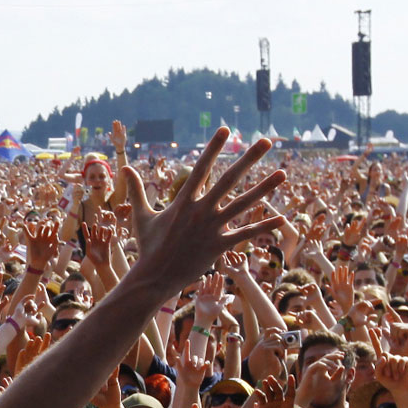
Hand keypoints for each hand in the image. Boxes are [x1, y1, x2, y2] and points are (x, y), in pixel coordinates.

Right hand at [124, 128, 284, 290]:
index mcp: (183, 201)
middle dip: (249, 159)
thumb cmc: (148, 246)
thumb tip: (124, 168)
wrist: (154, 278)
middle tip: (266, 141)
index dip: (213, 148)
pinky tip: (281, 218)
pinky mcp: (219, 246)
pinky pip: (245, 234)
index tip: (226, 130)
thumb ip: (137, 190)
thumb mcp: (142, 216)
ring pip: (243, 204)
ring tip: (283, 173)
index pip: (201, 168)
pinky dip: (263, 226)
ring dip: (264, 188)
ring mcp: (211, 228)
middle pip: (229, 180)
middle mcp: (200, 211)